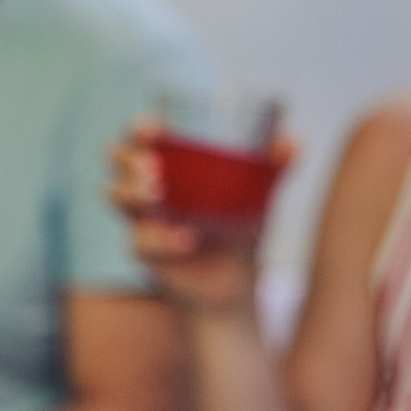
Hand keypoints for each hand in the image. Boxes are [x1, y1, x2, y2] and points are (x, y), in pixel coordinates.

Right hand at [108, 118, 290, 316]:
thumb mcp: (259, 195)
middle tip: (152, 166)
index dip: (138, 128)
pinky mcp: (144, 252)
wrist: (236, 282)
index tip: (153, 127)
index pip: (142, 136)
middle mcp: (148, 187)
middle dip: (128, 158)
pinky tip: (187, 239)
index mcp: (170, 162)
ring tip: (158, 195)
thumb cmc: (240, 227)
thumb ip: (274, 168)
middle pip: (116, 161)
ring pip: (117, 197)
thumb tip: (293, 141)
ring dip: (133, 192)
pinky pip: (140, 241)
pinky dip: (163, 239)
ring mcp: (141, 218)